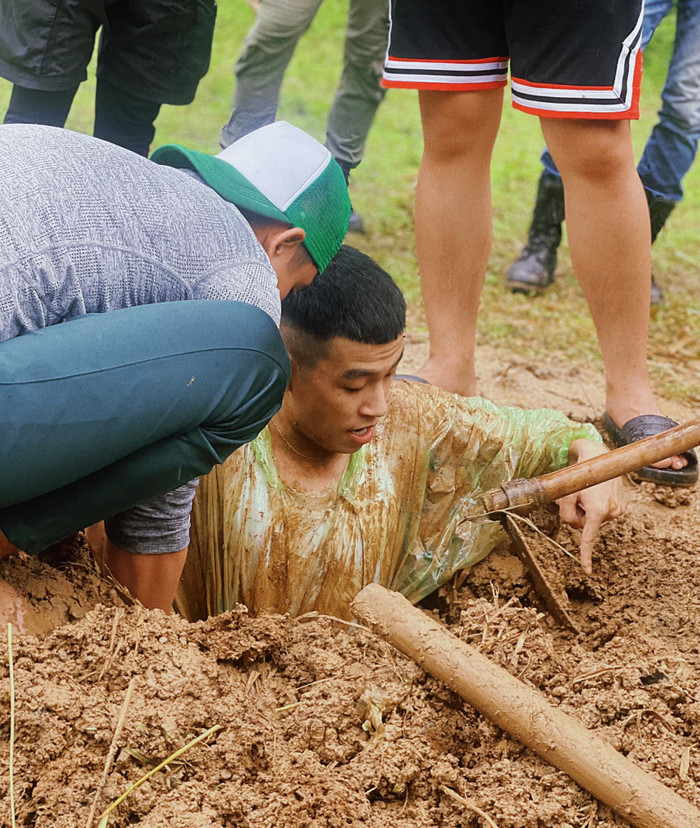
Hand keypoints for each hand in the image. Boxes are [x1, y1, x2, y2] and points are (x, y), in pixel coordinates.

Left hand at [556, 439, 625, 575]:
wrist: (599, 457)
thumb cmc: (580, 475)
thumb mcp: (566, 495)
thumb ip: (566, 516)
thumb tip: (576, 527)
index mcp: (597, 511)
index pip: (589, 538)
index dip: (586, 555)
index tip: (587, 571)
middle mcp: (611, 512)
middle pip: (585, 525)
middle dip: (578, 515)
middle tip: (578, 496)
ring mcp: (618, 510)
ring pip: (593, 520)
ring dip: (587, 509)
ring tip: (589, 492)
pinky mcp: (621, 507)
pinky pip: (602, 514)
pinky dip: (596, 507)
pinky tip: (597, 493)